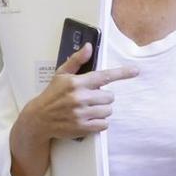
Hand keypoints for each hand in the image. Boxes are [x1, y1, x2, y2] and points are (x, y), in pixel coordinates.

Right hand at [9, 43, 137, 175]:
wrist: (39, 118)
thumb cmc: (51, 95)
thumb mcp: (61, 74)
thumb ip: (76, 60)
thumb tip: (88, 47)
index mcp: (77, 82)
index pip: (104, 76)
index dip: (122, 73)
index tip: (135, 71)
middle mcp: (80, 97)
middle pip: (109, 96)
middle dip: (102, 97)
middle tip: (91, 98)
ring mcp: (82, 114)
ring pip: (108, 110)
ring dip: (102, 110)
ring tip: (89, 108)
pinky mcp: (83, 128)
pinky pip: (104, 124)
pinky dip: (100, 122)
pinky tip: (89, 118)